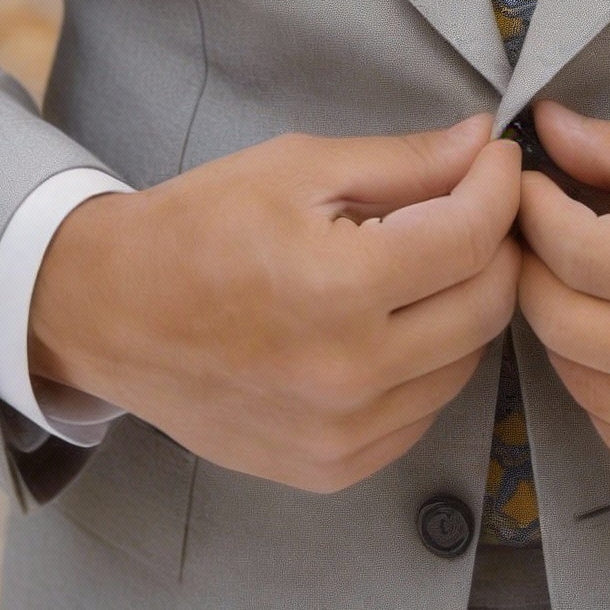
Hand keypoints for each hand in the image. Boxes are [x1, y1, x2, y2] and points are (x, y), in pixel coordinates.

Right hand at [29, 117, 520, 491]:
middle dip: (496, 244)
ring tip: (427, 263)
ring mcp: (343, 433)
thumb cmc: (201, 225)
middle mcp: (350, 373)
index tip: (495, 160)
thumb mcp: (300, 168)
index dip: (499, 187)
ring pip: (466, 362)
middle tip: (473, 206)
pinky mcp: (333, 468)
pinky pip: (423, 411)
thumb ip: (404, 161)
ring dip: (465, 305)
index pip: (472, 237)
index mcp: (340, 288)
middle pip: (487, 305)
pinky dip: (428, 362)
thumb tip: (484, 141)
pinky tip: (392, 323)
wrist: (110, 313)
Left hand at [516, 104, 609, 495]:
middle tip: (537, 232)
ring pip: (586, 391)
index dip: (534, 211)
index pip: (577, 253)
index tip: (528, 184)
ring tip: (578, 285)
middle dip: (533, 269)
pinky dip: (605, 395)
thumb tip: (552, 130)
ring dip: (563, 333)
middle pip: (565, 326)